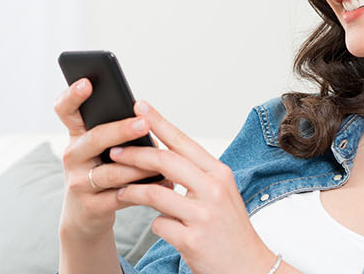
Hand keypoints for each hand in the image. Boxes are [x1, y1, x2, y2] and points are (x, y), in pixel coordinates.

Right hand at [53, 79, 170, 239]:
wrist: (86, 217)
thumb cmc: (102, 174)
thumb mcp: (102, 151)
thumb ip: (117, 134)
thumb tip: (150, 121)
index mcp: (77, 136)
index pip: (66, 110)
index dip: (72, 95)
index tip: (87, 82)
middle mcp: (73, 156)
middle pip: (94, 139)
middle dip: (120, 130)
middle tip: (143, 123)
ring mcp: (79, 182)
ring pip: (112, 171)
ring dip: (140, 166)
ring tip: (163, 162)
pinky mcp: (91, 206)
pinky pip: (120, 197)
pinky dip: (143, 190)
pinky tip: (162, 185)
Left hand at [111, 100, 281, 273]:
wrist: (249, 267)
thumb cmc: (230, 230)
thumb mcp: (220, 195)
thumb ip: (195, 176)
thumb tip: (162, 156)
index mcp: (220, 174)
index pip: (183, 141)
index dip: (158, 122)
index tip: (138, 105)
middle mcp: (214, 190)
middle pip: (165, 161)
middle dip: (134, 154)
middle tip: (114, 151)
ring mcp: (203, 215)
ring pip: (155, 193)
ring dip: (132, 191)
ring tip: (121, 191)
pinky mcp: (192, 240)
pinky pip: (159, 224)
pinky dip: (157, 225)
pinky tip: (164, 229)